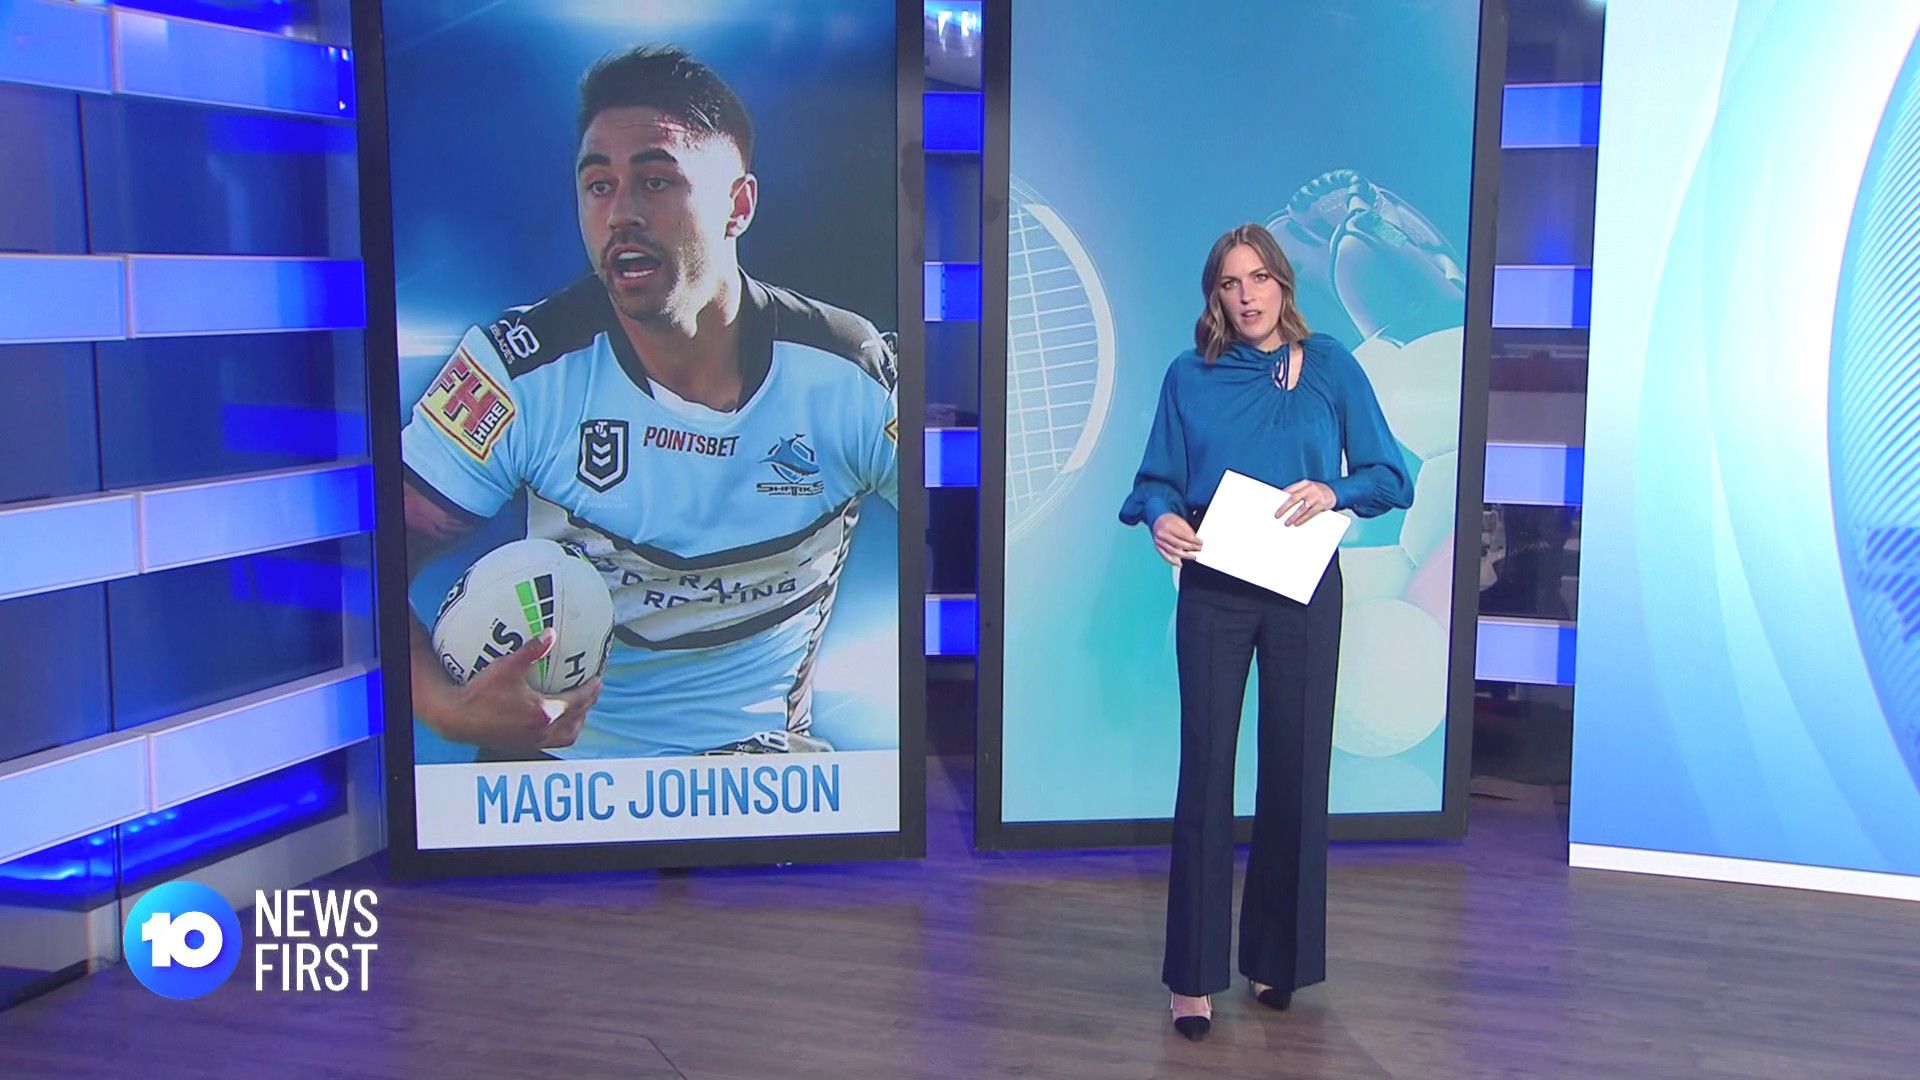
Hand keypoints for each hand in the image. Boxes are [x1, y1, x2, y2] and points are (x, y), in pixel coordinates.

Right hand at [444, 629, 602, 752]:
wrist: (455, 719)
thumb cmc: (479, 692)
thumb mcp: (507, 666)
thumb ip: (532, 650)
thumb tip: (551, 633)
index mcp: (543, 713)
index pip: (577, 702)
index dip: (591, 691)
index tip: (599, 679)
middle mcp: (541, 731)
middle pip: (576, 722)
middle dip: (587, 706)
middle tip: (592, 692)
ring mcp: (531, 742)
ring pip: (565, 737)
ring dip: (576, 723)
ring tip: (578, 710)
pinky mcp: (519, 747)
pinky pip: (549, 742)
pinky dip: (558, 731)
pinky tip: (550, 719)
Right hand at [1152, 512, 1201, 565]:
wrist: (1158, 521)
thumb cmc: (1170, 521)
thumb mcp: (1180, 521)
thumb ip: (1187, 531)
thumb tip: (1195, 542)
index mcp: (1168, 526)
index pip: (1184, 535)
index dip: (1194, 540)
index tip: (1200, 543)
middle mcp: (1162, 534)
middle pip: (1178, 544)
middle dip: (1191, 548)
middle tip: (1199, 549)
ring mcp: (1159, 541)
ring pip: (1172, 551)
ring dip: (1184, 556)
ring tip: (1193, 557)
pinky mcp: (1157, 547)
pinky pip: (1165, 556)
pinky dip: (1172, 561)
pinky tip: (1179, 564)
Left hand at [1276, 480, 1336, 526]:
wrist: (1335, 492)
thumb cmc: (1318, 491)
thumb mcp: (1308, 487)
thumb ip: (1298, 491)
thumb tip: (1284, 500)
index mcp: (1305, 483)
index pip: (1291, 489)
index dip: (1282, 496)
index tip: (1274, 502)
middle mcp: (1310, 488)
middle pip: (1294, 498)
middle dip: (1284, 507)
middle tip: (1277, 515)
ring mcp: (1316, 496)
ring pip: (1302, 508)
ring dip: (1293, 516)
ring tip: (1287, 522)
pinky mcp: (1322, 504)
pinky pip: (1310, 513)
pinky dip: (1303, 519)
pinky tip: (1297, 523)